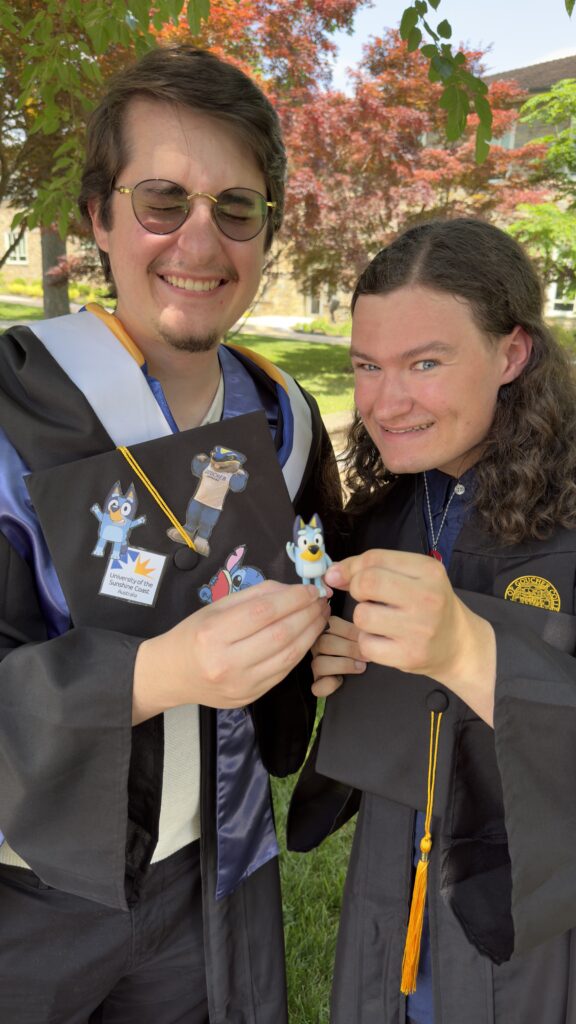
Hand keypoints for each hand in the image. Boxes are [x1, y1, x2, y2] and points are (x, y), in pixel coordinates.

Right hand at [133, 581, 329, 722]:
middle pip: (281, 634)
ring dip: (311, 633)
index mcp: (213, 634)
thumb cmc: (193, 635)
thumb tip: (292, 589)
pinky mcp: (251, 697)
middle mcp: (226, 662)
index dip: (293, 598)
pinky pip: (284, 671)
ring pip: (289, 656)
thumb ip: (255, 596)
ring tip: (320, 616)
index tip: (310, 589)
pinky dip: (300, 651)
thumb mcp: (216, 607)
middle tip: (321, 601)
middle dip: (308, 614)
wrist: (172, 675)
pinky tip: (307, 636)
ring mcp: (241, 684)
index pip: (264, 612)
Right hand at [310, 615, 365, 696]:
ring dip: (343, 665)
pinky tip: (342, 680)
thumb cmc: (359, 647)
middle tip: (366, 656)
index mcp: (326, 629)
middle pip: (323, 643)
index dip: (350, 632)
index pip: (331, 625)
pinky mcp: (318, 683)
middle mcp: (317, 646)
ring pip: (318, 664)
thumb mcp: (359, 634)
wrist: (359, 669)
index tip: (367, 638)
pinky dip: (329, 684)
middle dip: (349, 649)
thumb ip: (360, 630)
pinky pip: (317, 687)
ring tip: (361, 667)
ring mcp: (315, 665)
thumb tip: (368, 631)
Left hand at [324, 551, 495, 725]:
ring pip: (362, 615)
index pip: (374, 558)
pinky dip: (368, 642)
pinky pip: (366, 644)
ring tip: (379, 620)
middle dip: (356, 590)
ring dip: (362, 618)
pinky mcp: (409, 656)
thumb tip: (332, 574)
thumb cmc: (430, 606)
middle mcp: (427, 598)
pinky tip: (384, 639)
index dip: (350, 567)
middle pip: (367, 583)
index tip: (343, 576)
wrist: (460, 645)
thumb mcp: (413, 576)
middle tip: (366, 598)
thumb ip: (373, 568)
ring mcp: (420, 629)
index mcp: (429, 570)